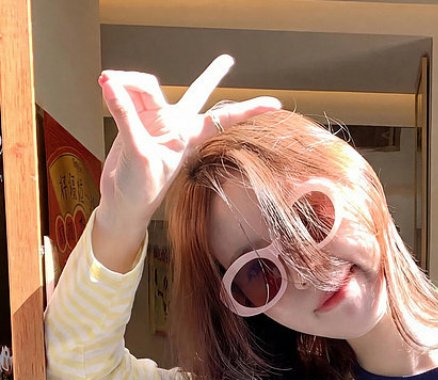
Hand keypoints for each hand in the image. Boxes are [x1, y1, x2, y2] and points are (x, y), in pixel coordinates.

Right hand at [97, 54, 280, 224]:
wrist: (122, 203)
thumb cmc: (140, 190)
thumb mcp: (137, 154)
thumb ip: (126, 117)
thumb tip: (111, 86)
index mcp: (186, 136)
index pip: (222, 117)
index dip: (247, 109)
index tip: (274, 105)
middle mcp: (174, 125)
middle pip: (196, 93)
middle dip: (211, 75)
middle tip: (228, 60)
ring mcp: (155, 121)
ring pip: (146, 87)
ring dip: (126, 81)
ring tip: (107, 81)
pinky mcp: (136, 121)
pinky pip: (127, 96)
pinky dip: (116, 90)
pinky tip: (105, 85)